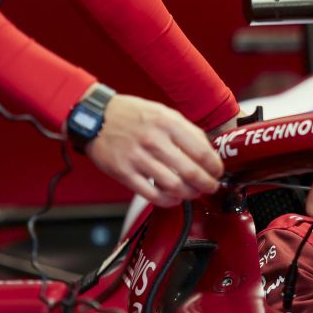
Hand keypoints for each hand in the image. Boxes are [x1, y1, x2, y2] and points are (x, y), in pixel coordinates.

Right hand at [84, 94, 224, 206]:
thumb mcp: (164, 112)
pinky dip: (169, 201)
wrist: (94, 116)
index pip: (201, 152)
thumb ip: (187, 130)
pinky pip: (152, 195)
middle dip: (207, 184)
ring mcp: (137, 158)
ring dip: (190, 194)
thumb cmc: (132, 115)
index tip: (218, 172)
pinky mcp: (124, 173)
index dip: (214, 167)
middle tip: (211, 187)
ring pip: (174, 186)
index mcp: (167, 124)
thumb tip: (208, 151)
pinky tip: (175, 198)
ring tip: (194, 193)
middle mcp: (153, 141)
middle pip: (191, 173)